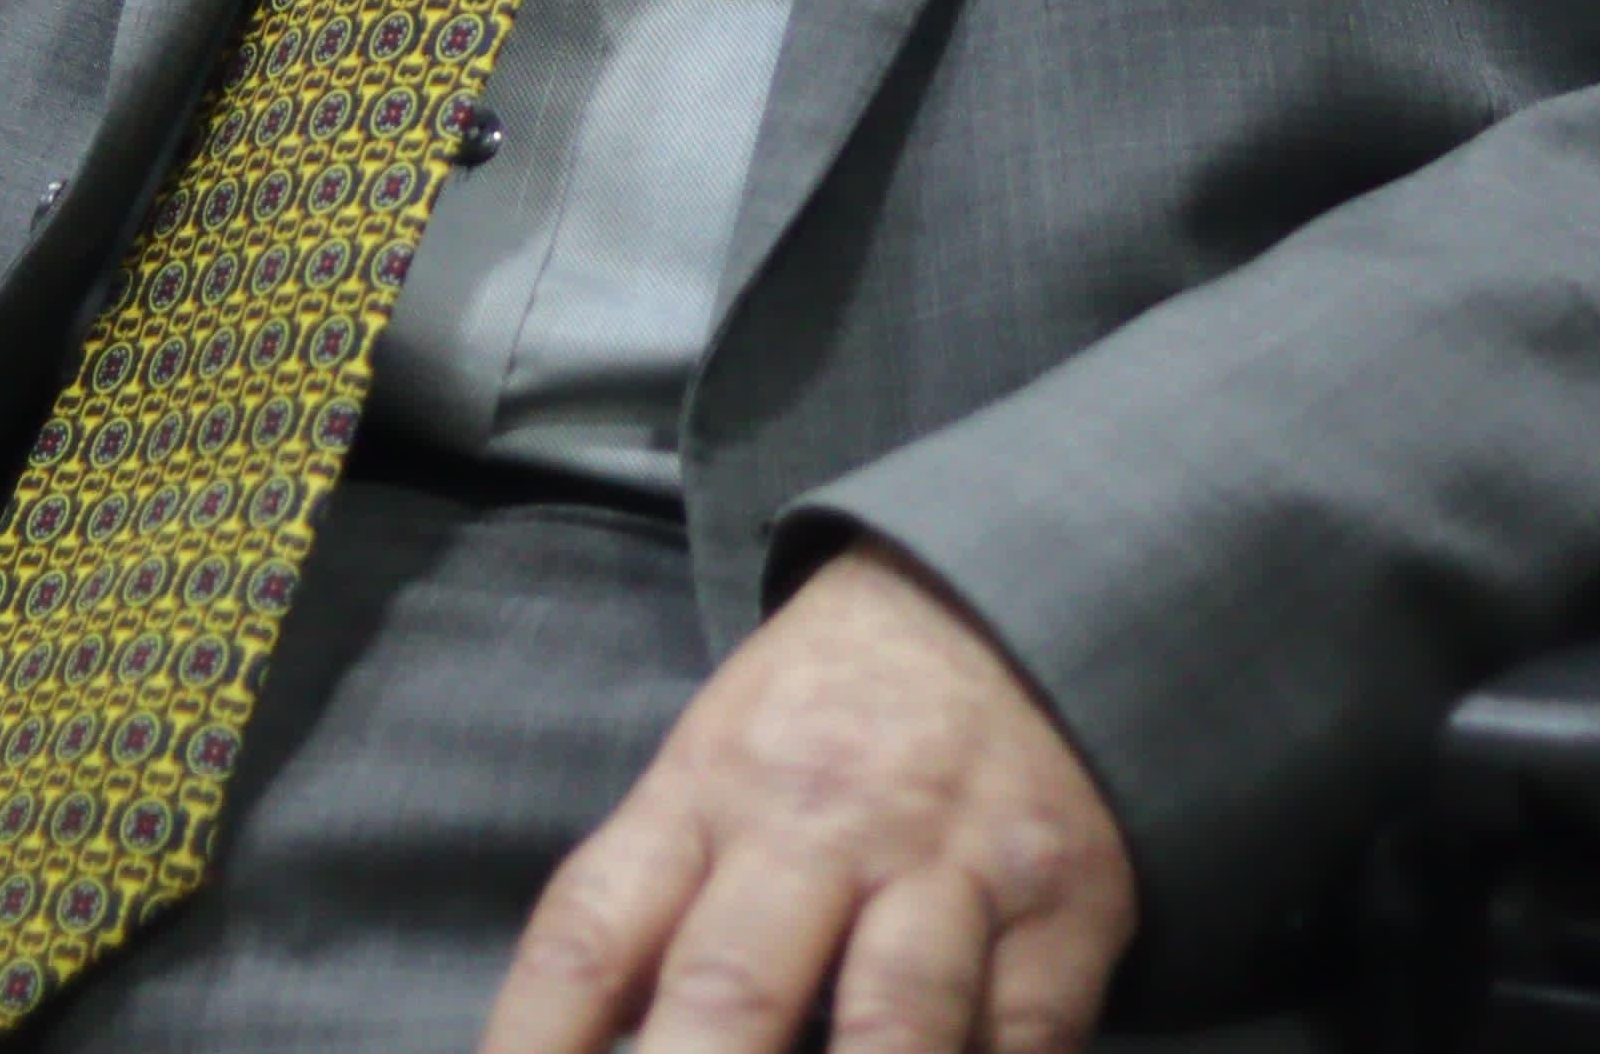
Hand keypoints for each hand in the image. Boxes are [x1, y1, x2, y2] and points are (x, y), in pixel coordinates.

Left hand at [481, 541, 1138, 1053]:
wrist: (1001, 592)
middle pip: (732, 997)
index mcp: (709, 790)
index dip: (533, 1050)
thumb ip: (653, 911)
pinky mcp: (1065, 900)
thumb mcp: (714, 763)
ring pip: (894, 1026)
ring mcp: (952, 862)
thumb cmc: (827, 712)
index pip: (590, 938)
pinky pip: (1024, 1037)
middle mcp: (823, 822)